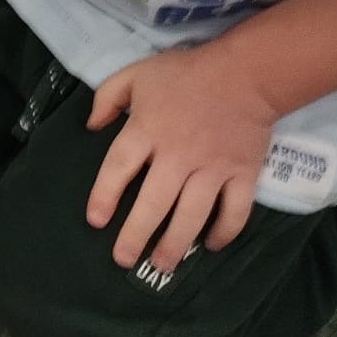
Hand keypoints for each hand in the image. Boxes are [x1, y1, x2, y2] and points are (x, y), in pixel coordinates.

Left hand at [85, 42, 276, 273]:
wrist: (246, 72)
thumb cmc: (185, 74)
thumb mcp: (136, 74)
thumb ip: (107, 97)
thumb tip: (90, 126)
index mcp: (148, 129)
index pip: (119, 167)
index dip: (104, 195)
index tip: (96, 221)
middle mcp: (178, 154)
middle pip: (153, 202)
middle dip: (136, 235)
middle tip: (124, 259)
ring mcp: (213, 167)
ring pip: (192, 215)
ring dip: (176, 244)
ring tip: (162, 265)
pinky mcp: (242, 174)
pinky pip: (235, 211)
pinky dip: (224, 232)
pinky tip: (211, 246)